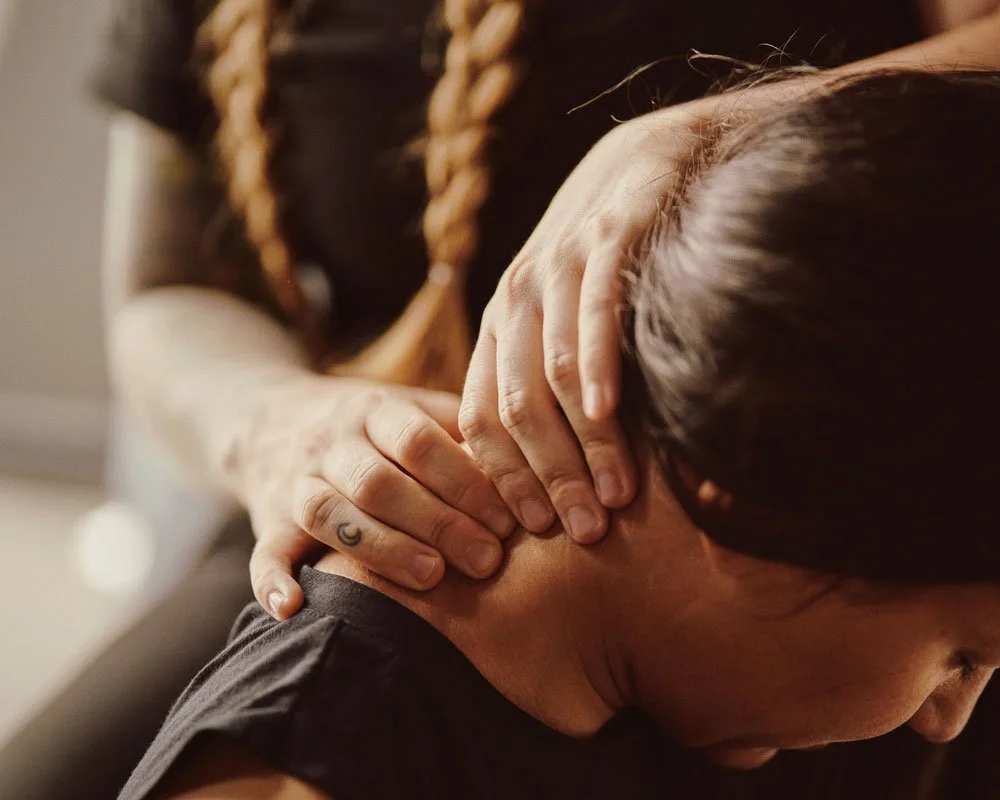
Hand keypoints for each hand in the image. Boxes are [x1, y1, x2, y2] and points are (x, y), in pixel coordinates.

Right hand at [229, 374, 516, 618]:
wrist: (271, 418)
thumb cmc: (371, 424)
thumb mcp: (412, 407)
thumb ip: (463, 427)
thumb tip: (539, 453)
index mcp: (375, 411)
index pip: (420, 442)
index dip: (466, 481)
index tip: (511, 519)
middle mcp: (332, 443)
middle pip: (380, 482)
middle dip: (438, 521)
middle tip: (488, 560)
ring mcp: (295, 482)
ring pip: (329, 513)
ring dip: (379, 548)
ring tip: (431, 578)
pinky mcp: (268, 521)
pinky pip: (262, 550)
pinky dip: (272, 581)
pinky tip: (295, 610)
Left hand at [460, 104, 705, 540]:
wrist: (639, 163)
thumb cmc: (601, 261)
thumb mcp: (561, 318)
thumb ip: (548, 378)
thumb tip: (557, 467)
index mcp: (500, 328)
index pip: (481, 417)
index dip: (500, 477)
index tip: (530, 532)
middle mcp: (516, 302)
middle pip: (516, 408)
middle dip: (548, 477)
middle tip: (581, 533)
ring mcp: (558, 270)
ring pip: (554, 373)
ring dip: (583, 442)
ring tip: (615, 496)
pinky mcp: (606, 241)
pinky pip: (593, 312)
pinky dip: (596, 364)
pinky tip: (607, 412)